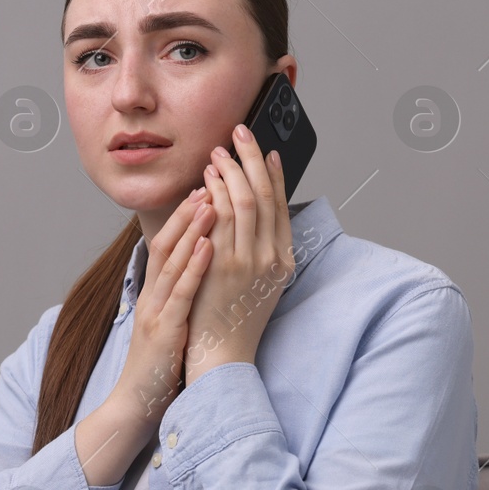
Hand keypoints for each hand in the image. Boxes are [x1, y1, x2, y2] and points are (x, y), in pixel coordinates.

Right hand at [111, 187, 216, 425]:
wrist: (138, 404)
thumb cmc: (161, 366)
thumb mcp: (170, 322)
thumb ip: (180, 296)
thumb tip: (200, 273)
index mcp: (156, 293)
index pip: (170, 243)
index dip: (186, 214)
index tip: (208, 186)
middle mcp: (152, 295)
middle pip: (167, 241)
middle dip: (188, 208)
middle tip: (210, 177)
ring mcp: (156, 311)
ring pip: (172, 260)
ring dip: (191, 227)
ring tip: (211, 197)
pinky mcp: (164, 330)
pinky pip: (181, 292)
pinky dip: (195, 265)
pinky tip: (209, 245)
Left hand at [186, 124, 293, 384]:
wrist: (221, 356)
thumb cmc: (232, 321)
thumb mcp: (256, 285)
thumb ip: (256, 252)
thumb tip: (249, 218)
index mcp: (283, 261)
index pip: (281, 206)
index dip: (273, 175)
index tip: (265, 151)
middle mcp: (272, 258)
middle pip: (266, 195)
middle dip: (253, 159)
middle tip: (239, 133)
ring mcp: (250, 261)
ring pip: (246, 201)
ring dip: (232, 171)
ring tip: (219, 151)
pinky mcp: (227, 266)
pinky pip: (223, 219)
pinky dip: (216, 193)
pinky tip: (206, 179)